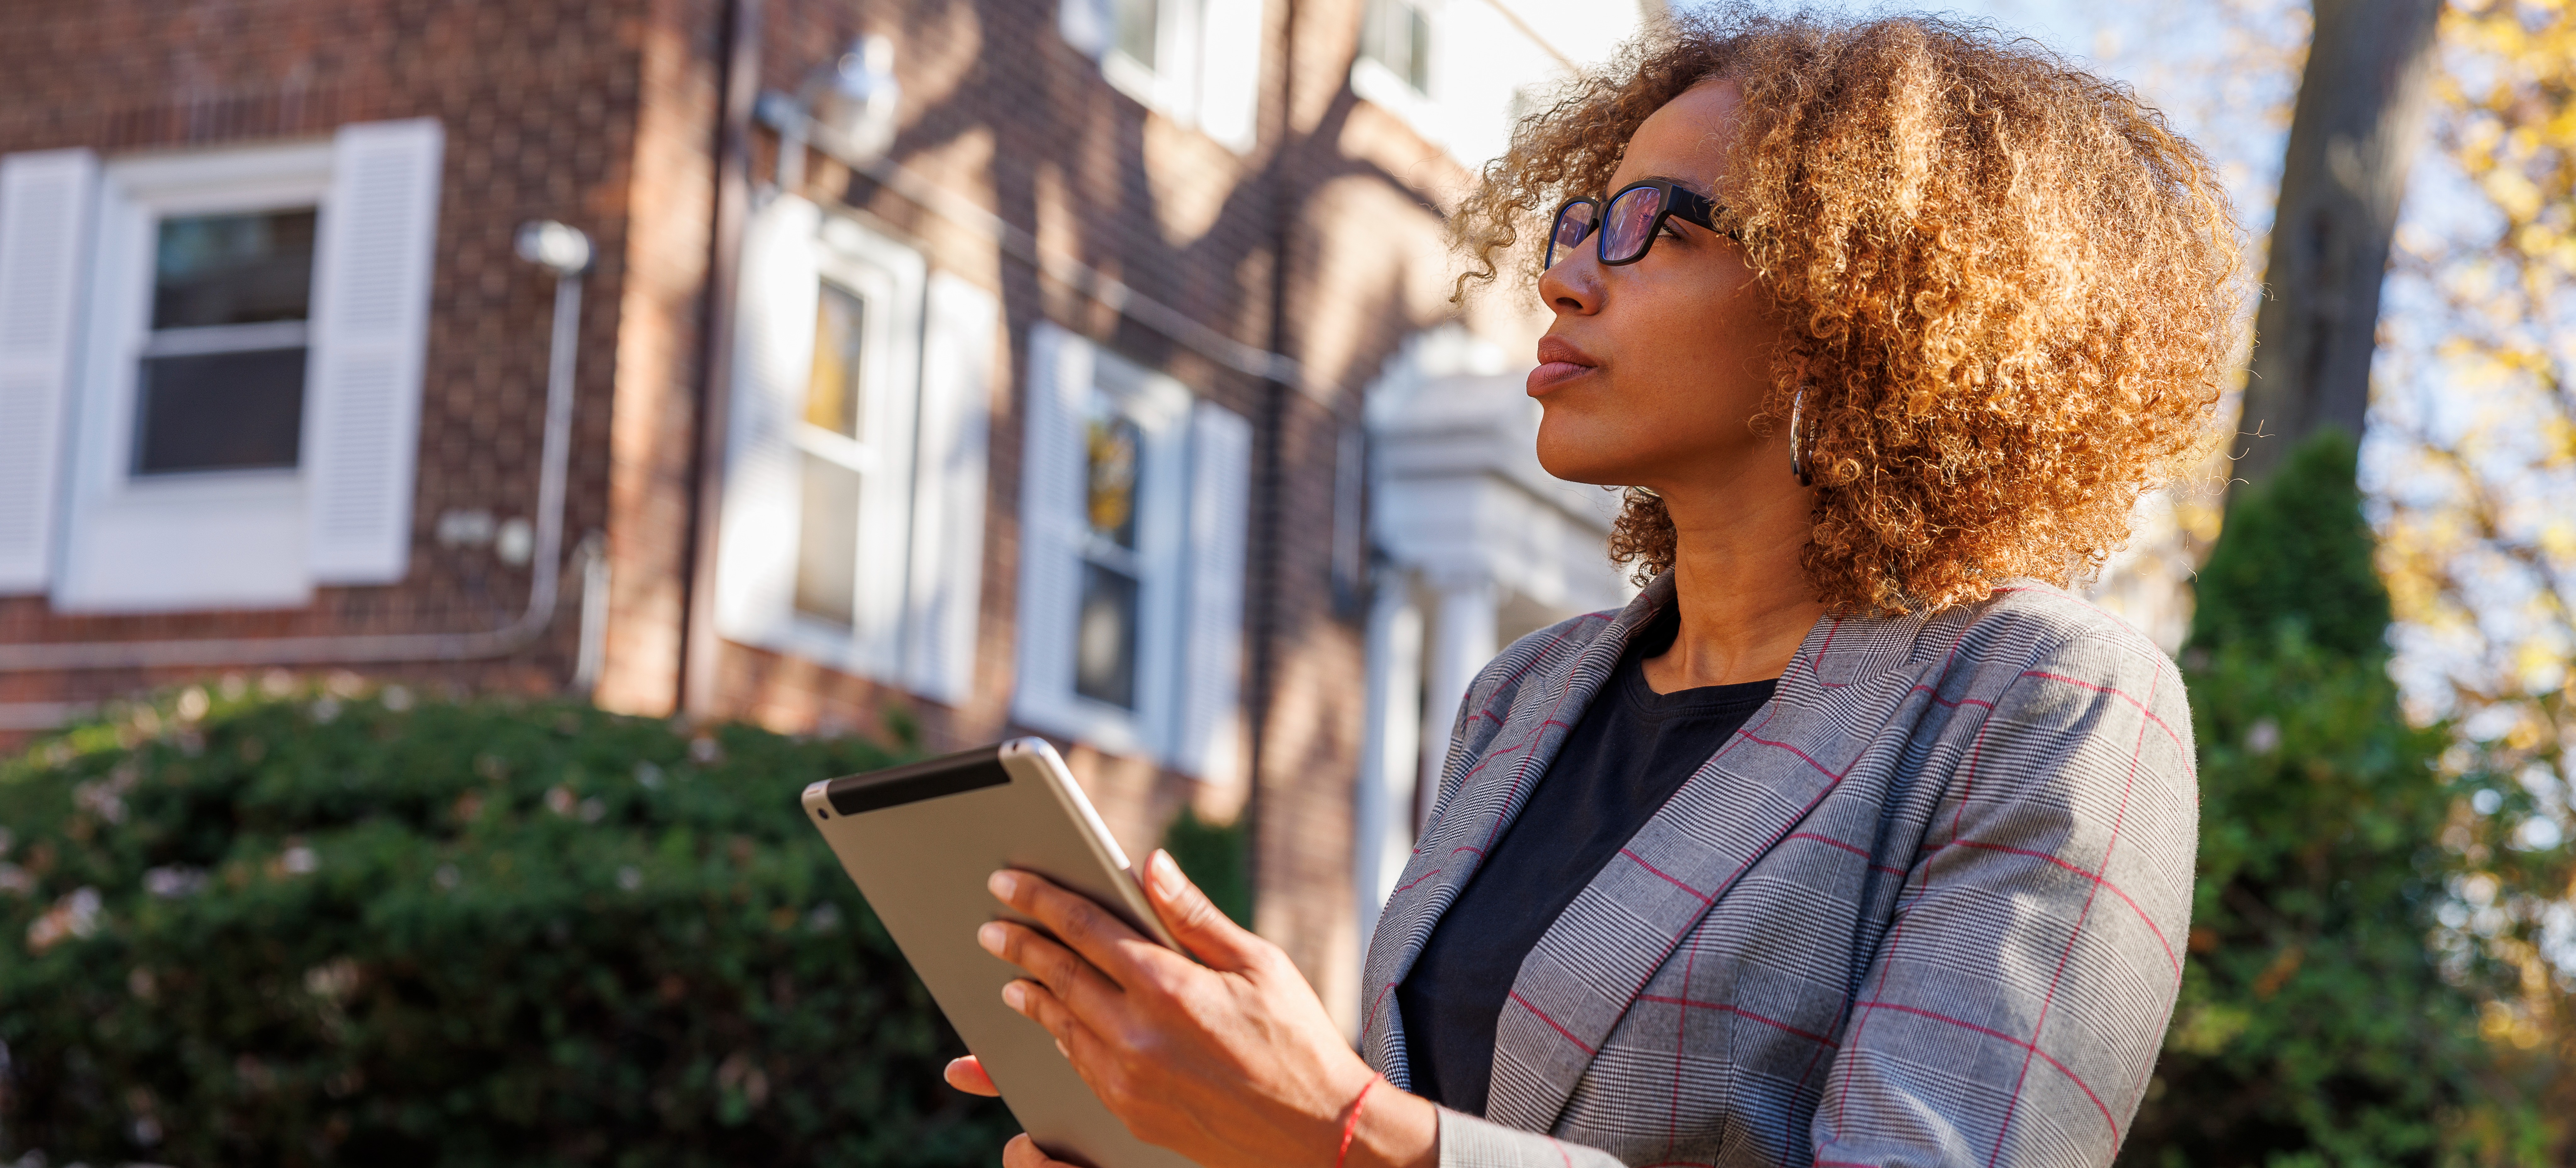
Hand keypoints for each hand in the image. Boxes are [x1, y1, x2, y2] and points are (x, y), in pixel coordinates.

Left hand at [953, 849, 1434, 1167]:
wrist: (1319, 1134)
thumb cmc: (1298, 1039)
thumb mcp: (1259, 964)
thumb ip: (1194, 916)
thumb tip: (1150, 865)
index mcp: (1169, 986)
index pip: (1084, 929)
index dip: (1039, 902)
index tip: (1006, 884)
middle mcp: (1139, 1034)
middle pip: (1059, 978)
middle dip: (1020, 948)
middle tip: (989, 931)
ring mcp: (1130, 1081)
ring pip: (1061, 1029)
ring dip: (1033, 999)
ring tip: (1014, 982)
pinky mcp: (1133, 1116)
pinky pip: (1082, 1069)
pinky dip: (1063, 1042)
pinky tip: (1059, 1030)